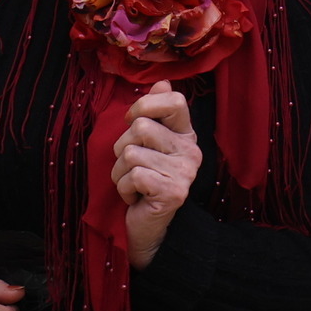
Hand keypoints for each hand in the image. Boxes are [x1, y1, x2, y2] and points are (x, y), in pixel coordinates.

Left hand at [111, 80, 201, 269]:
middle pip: (141, 126)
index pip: (174, 100)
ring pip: (131, 152)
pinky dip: (123, 188)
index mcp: (185, 134)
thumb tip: (162, 83)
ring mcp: (184, 172)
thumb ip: (154, 113)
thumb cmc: (142, 180)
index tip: (132, 121)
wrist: (149, 226)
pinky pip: (132, 175)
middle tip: (131, 166)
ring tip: (132, 184)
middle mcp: (190, 150)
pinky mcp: (173, 192)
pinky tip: (135, 197)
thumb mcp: (146, 144)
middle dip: (122, 147)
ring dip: (119, 172)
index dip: (145, 105)